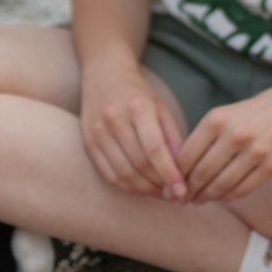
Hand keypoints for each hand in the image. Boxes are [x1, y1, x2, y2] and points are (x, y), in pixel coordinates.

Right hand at [78, 58, 189, 200]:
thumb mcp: (161, 108)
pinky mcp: (89, 143)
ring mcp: (98, 132)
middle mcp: (114, 119)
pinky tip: (142, 190)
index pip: (154, 148)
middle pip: (139, 164)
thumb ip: (172, 138)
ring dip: (145, 190)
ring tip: (161, 194)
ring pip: (123, 173)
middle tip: (176, 196)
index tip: (182, 190)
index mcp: (137, 107)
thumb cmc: (139, 95)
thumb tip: (183, 172)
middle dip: (160, 185)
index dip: (169, 173)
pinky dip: (127, 187)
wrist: (104, 76)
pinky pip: (108, 174)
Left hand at [175, 70, 271, 205]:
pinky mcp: (271, 167)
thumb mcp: (231, 112)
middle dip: (188, 190)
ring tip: (199, 200)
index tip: (171, 185)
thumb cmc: (264, 108)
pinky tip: (222, 196)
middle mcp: (233, 135)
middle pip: (200, 173)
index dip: (175, 175)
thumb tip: (186, 166)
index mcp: (218, 118)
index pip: (186, 155)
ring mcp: (254, 152)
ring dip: (206, 196)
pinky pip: (241, 189)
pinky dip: (228, 196)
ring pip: (220, 185)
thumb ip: (209, 136)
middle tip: (181, 199)